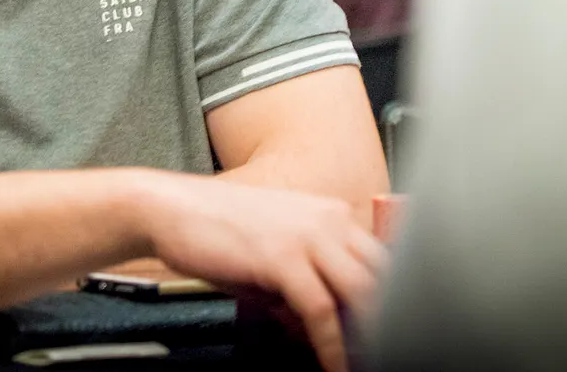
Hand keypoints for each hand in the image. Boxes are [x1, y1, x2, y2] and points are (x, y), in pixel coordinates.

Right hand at [137, 171, 383, 371]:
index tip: (397, 329)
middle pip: (383, 274)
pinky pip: (322, 310)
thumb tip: (323, 327)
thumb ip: (305, 286)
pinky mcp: (283, 258)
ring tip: (371, 360)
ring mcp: (308, 236)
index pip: (382, 259)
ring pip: (363, 291)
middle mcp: (327, 219)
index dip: (394, 298)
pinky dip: (332, 344)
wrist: (170, 209)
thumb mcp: (272, 254)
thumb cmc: (216, 229)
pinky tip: (334, 364)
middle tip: (394, 348)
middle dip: (392, 316)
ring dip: (370, 334)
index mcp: (330, 213)